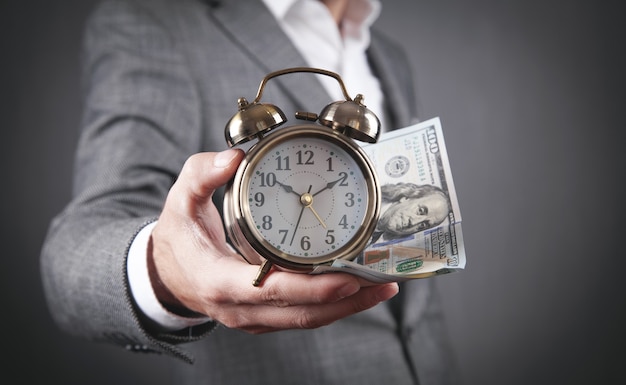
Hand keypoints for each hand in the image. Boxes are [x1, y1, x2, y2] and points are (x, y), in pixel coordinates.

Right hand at [148, 149, 398, 333]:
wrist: (165, 274)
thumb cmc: (178, 237)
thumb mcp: (180, 200)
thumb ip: (202, 175)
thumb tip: (232, 157)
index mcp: (219, 281)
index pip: (271, 290)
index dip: (312, 288)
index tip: (347, 278)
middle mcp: (239, 308)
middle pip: (301, 313)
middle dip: (346, 300)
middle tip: (382, 281)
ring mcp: (253, 318)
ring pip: (307, 319)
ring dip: (347, 306)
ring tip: (380, 285)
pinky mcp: (263, 317)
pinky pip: (303, 316)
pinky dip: (332, 306)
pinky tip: (357, 290)